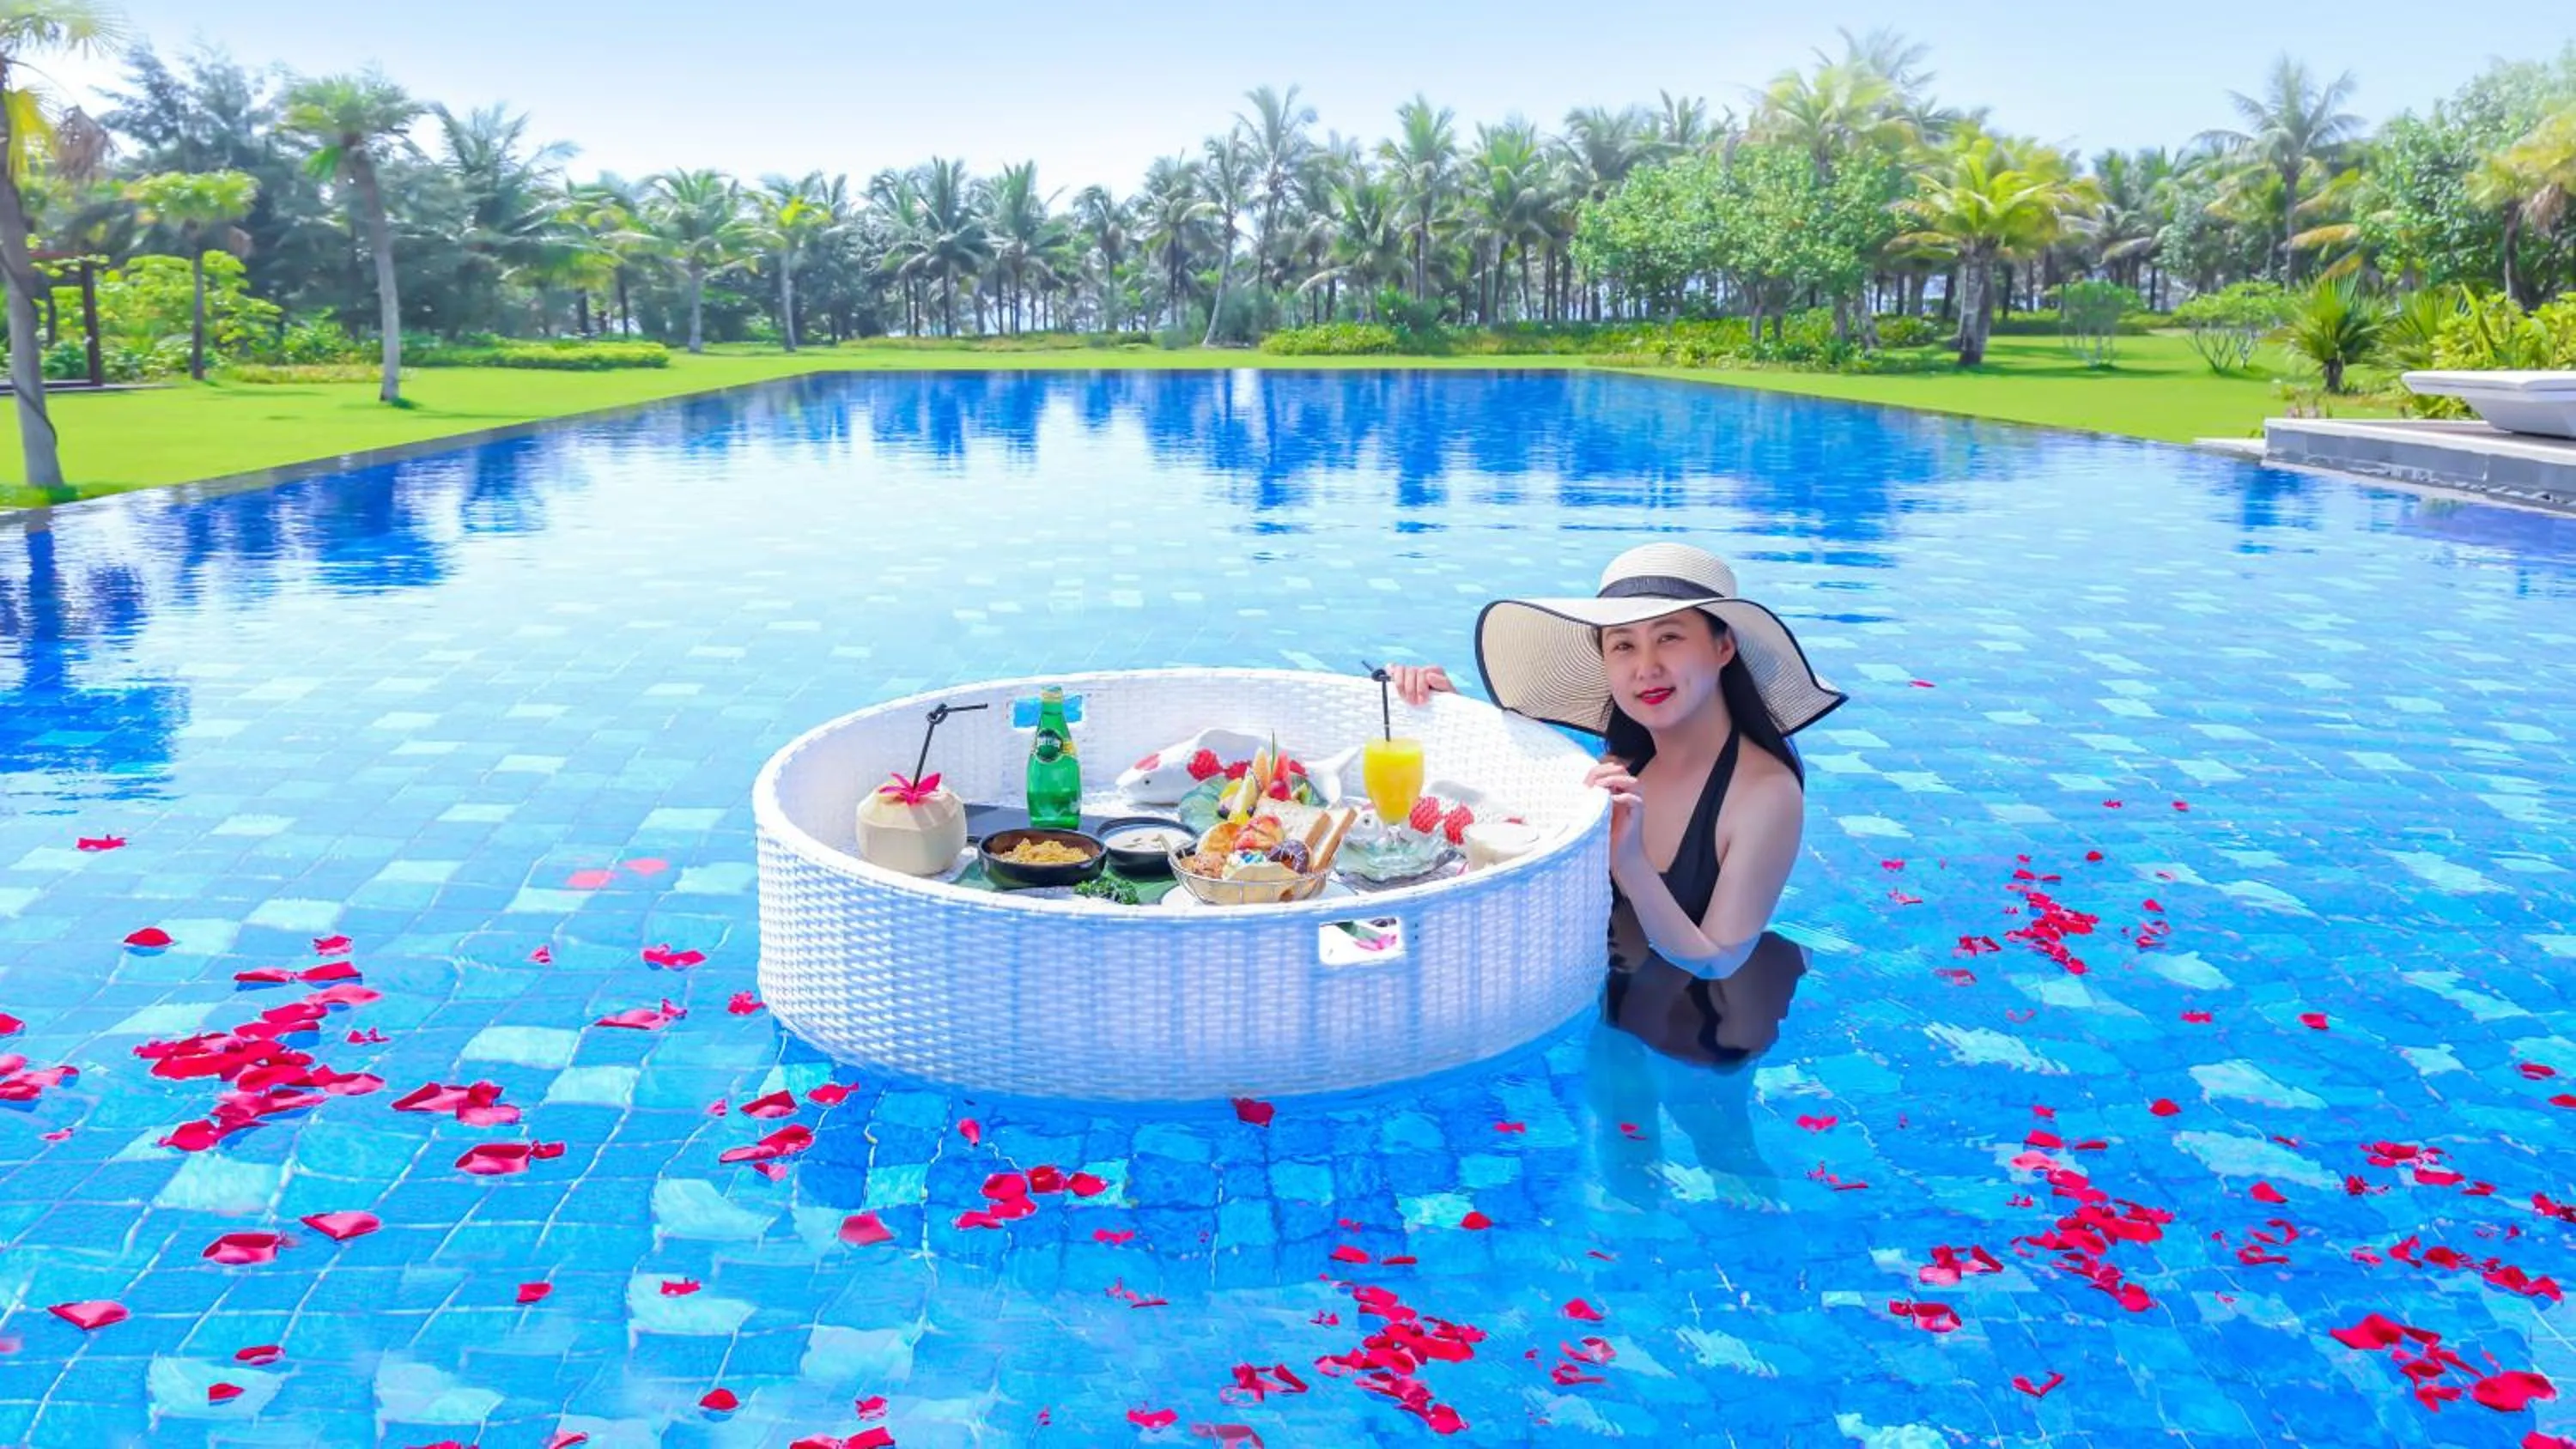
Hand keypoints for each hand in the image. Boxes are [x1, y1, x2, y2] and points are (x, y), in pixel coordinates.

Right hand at [1386, 663, 1455, 707]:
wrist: (1443, 712)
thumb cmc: (1447, 703)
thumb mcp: (1450, 694)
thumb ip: (1443, 683)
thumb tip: (1430, 676)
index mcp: (1434, 671)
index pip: (1423, 672)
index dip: (1421, 687)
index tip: (1422, 701)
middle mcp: (1422, 671)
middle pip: (1411, 671)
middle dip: (1411, 688)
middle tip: (1413, 703)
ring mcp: (1411, 674)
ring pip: (1400, 670)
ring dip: (1400, 685)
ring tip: (1404, 698)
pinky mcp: (1402, 679)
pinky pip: (1393, 670)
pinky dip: (1391, 673)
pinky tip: (1390, 682)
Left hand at [1586, 757, 1646, 872]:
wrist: (1621, 855)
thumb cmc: (1606, 835)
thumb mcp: (1593, 813)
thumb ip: (1589, 799)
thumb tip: (1579, 786)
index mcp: (1616, 790)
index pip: (1610, 770)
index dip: (1599, 769)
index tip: (1586, 779)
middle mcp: (1627, 793)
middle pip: (1621, 770)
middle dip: (1607, 772)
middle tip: (1594, 781)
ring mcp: (1634, 802)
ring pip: (1632, 781)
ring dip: (1615, 781)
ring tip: (1600, 788)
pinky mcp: (1638, 813)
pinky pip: (1635, 799)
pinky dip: (1622, 797)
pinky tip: (1610, 801)